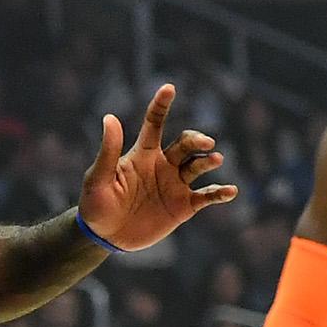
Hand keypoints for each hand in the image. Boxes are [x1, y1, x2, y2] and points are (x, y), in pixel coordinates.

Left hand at [78, 85, 236, 251]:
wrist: (104, 238)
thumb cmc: (96, 206)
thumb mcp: (97, 179)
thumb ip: (108, 151)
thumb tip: (109, 116)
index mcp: (144, 154)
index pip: (155, 123)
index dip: (161, 105)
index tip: (168, 88)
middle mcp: (164, 164)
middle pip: (186, 144)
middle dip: (197, 141)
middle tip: (205, 144)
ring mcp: (175, 184)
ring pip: (198, 166)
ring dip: (209, 161)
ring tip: (215, 159)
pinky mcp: (183, 205)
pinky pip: (206, 196)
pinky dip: (220, 193)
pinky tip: (231, 191)